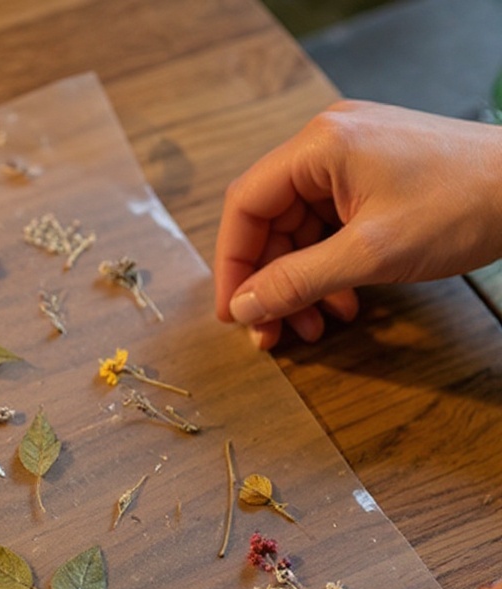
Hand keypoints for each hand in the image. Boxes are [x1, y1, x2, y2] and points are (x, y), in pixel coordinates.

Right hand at [214, 100, 501, 348]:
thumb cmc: (465, 205)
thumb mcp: (369, 254)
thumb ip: (296, 281)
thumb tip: (242, 307)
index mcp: (318, 146)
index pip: (245, 205)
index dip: (232, 264)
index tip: (233, 312)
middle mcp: (327, 146)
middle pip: (270, 223)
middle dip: (270, 283)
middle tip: (272, 333)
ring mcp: (351, 162)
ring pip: (298, 233)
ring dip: (299, 285)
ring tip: (314, 325)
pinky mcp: (372, 180)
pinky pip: (328, 230)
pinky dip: (327, 271)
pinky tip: (342, 302)